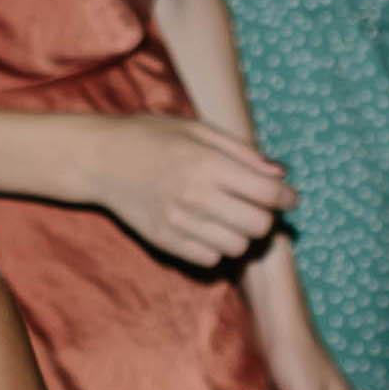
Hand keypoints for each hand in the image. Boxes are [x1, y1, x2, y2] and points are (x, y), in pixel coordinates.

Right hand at [75, 114, 292, 266]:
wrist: (99, 159)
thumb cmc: (151, 137)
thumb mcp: (197, 129)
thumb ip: (242, 151)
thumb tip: (281, 174)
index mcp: (207, 163)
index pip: (267, 193)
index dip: (287, 197)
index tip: (288, 197)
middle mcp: (195, 195)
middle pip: (258, 226)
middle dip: (265, 218)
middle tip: (257, 207)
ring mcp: (178, 222)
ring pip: (237, 247)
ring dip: (241, 235)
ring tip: (230, 219)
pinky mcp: (164, 241)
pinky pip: (210, 260)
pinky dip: (216, 249)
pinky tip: (207, 229)